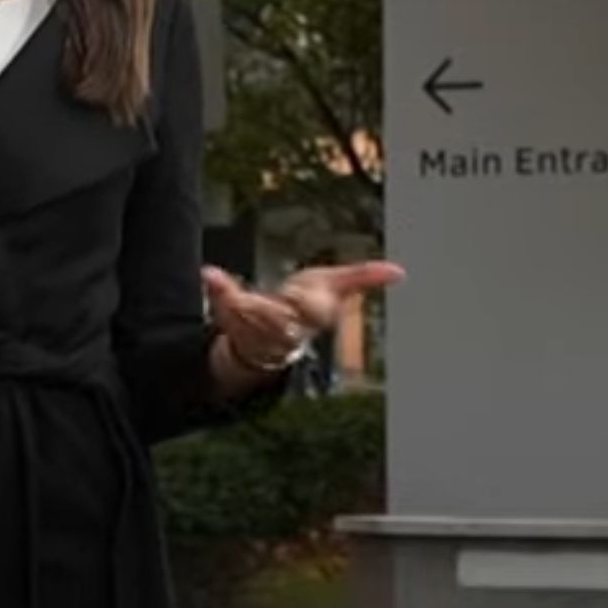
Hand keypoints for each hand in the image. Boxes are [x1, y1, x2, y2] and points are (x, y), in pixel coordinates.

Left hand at [203, 260, 405, 371]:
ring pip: (250, 322)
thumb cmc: (308, 304)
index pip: (311, 312)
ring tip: (231, 293)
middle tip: (255, 301)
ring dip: (239, 306)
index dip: (305, 306)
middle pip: (279, 321)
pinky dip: (219, 291)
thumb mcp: (334, 284)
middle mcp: (285, 328)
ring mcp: (257, 329)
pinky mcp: (234, 322)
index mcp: (310, 315)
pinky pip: (226, 309)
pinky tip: (209, 273)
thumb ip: (362, 277)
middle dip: (268, 312)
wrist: (272, 335)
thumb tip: (398, 272)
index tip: (299, 299)